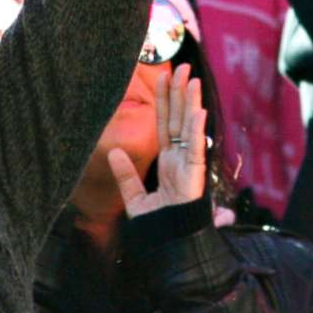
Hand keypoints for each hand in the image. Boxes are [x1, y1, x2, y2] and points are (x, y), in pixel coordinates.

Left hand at [109, 64, 207, 215]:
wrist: (168, 246)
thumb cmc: (157, 226)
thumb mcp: (135, 198)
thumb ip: (126, 175)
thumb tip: (113, 151)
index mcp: (168, 162)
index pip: (166, 124)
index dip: (165, 101)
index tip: (164, 76)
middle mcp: (180, 159)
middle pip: (179, 119)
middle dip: (180, 93)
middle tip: (181, 66)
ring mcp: (189, 164)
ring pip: (189, 127)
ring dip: (190, 102)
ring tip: (190, 77)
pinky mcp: (195, 174)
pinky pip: (196, 148)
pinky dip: (197, 129)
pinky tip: (198, 109)